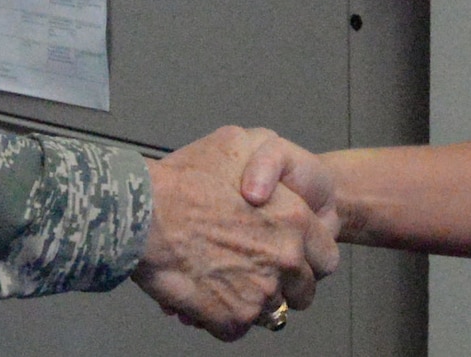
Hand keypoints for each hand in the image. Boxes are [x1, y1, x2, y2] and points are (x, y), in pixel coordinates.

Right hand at [131, 126, 339, 339]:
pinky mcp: (234, 318)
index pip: (326, 257)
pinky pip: (237, 328)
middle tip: (256, 274)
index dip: (308, 260)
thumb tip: (265, 180)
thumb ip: (265, 167)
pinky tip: (206, 294)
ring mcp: (261, 292)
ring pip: (269, 311)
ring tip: (223, 281)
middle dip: (283, 286)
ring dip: (250, 300)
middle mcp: (285, 258)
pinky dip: (222, 316)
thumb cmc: (183, 182)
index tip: (293, 261)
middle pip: (303, 292)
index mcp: (294, 220)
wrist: (144, 216)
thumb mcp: (235, 143)